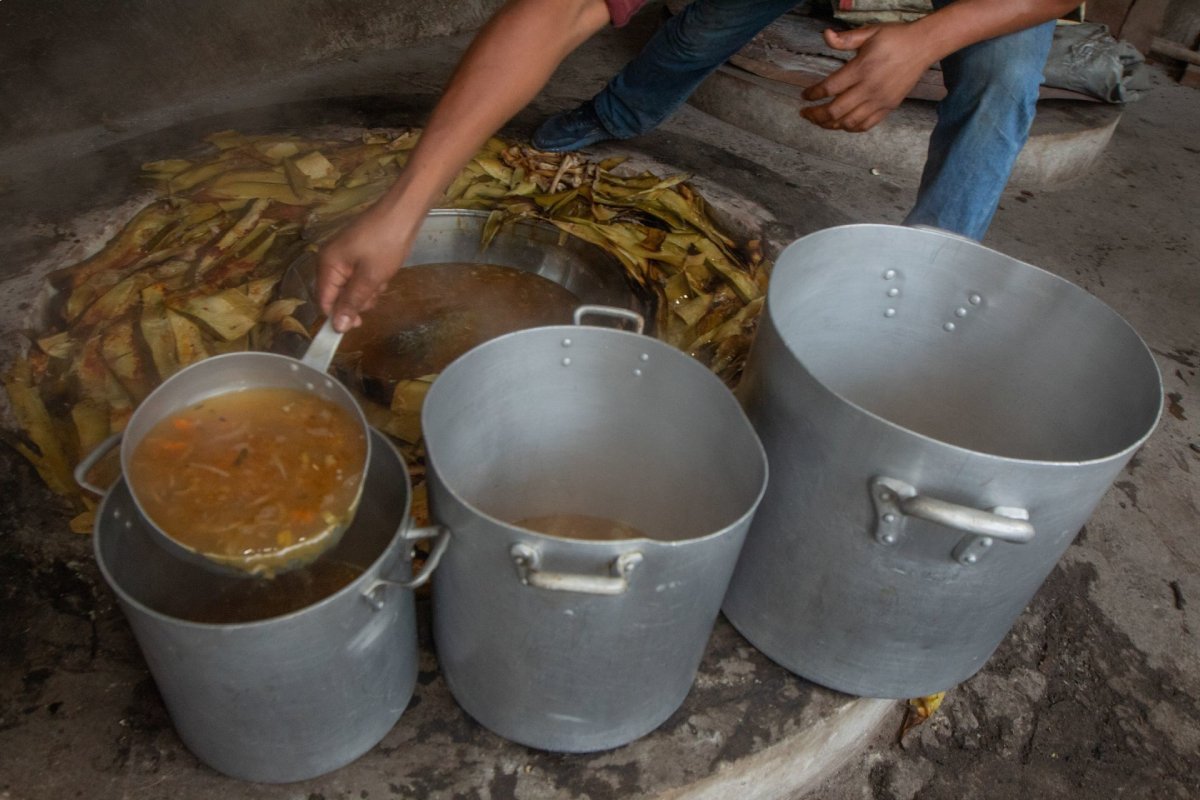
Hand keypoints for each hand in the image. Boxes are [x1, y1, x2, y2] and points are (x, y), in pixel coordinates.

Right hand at [315, 202, 417, 331]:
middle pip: (338, 295)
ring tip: (382, 278)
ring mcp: (344, 255)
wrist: (404, 211)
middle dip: (358, 299)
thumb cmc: (386, 244)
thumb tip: (336, 327)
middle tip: (375, 291)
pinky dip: (372, 278)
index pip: (324, 301)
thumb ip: (352, 302)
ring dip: (368, 290)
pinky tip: (385, 271)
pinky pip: (360, 275)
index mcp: (327, 265)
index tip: (359, 324)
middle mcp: (330, 260)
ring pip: (351, 287)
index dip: (339, 316)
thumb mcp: (370, 278)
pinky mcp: (357, 252)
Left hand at [801, 24, 935, 132]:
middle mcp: (869, 89)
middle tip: (806, 113)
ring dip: (830, 125)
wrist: (923, 46)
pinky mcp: (888, 107)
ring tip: (820, 120)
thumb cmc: (895, 37)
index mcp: (861, 69)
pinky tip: (841, 124)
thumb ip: (846, 38)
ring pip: (849, 123)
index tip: (805, 96)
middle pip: (835, 111)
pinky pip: (866, 125)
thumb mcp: (869, 32)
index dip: (813, 94)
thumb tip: (825, 35)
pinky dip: (850, 128)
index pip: (829, 88)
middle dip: (816, 115)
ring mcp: (880, 101)